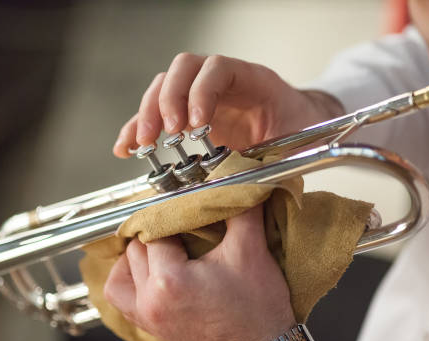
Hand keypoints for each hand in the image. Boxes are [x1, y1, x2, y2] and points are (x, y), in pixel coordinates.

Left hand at [103, 205, 297, 340]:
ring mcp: (147, 318)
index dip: (172, 216)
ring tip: (163, 248)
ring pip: (122, 272)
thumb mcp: (251, 250)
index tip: (186, 209)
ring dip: (138, 255)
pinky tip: (148, 270)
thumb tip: (234, 181)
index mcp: (168, 281)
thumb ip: (238, 208)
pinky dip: (129, 279)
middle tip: (181, 227)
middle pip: (136, 249)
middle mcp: (149, 301)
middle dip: (158, 234)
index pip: (155, 230)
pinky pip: (121, 297)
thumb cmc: (258, 310)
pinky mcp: (151, 327)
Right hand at [113, 53, 342, 157]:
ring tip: (142, 144)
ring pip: (163, 88)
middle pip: (181, 71)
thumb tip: (242, 182)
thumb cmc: (302, 131)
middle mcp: (220, 82)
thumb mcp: (295, 142)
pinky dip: (137, 128)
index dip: (201, 92)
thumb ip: (270, 157)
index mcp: (251, 79)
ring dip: (147, 114)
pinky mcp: (187, 115)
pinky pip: (156, 115)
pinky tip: (125, 147)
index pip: (216, 69)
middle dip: (168, 101)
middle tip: (167, 134)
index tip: (197, 125)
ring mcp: (200, 95)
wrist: (303, 128)